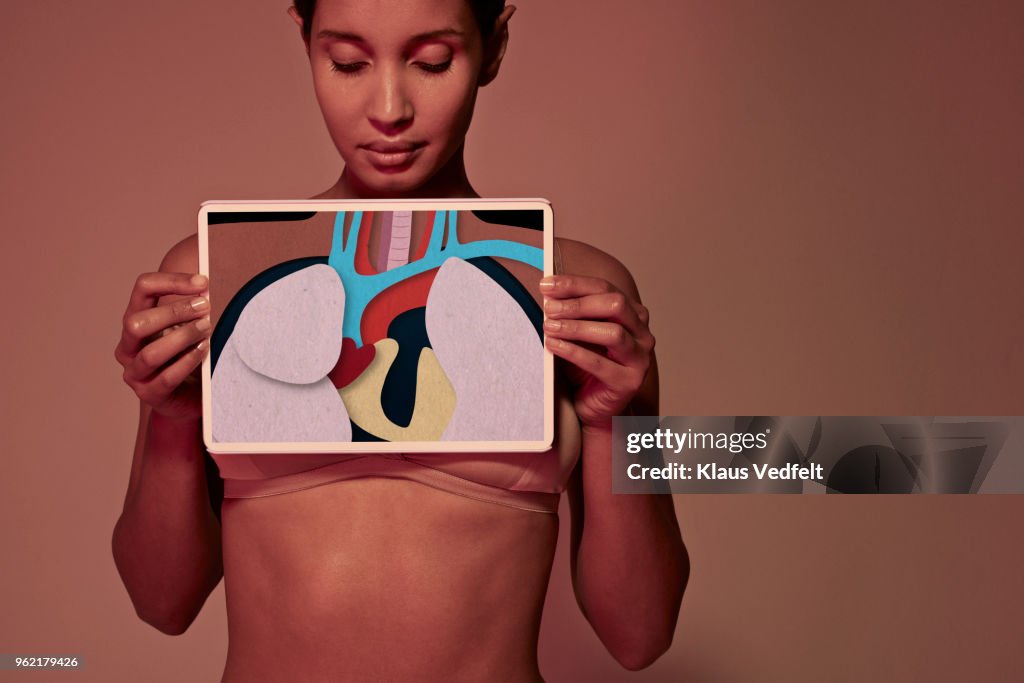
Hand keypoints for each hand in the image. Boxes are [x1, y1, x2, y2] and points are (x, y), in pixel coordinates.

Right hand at [115, 272, 211, 420]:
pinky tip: (204, 350)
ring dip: (182, 337)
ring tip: (207, 328)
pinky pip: (167, 377)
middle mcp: (128, 346)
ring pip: (150, 353)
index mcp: (136, 321)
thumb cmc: (188, 356)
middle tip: (205, 307)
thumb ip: (194, 308)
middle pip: (137, 322)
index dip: (171, 281)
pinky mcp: (149, 394)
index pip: (143, 289)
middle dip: (174, 311)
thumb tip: (210, 284)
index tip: (202, 282)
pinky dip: (187, 361)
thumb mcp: (188, 328)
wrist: (189, 398)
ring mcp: (135, 372)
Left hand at [540, 275, 654, 429]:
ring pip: (613, 332)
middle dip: (578, 303)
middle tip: (549, 307)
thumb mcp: (578, 334)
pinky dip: (573, 352)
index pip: (605, 288)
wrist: (594, 408)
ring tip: (549, 326)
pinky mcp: (629, 382)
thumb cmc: (585, 367)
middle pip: (615, 304)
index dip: (574, 284)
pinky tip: (553, 345)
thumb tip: (547, 291)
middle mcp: (642, 333)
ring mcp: (640, 358)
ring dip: (576, 327)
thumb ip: (570, 313)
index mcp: (633, 314)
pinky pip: (600, 363)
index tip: (546, 283)